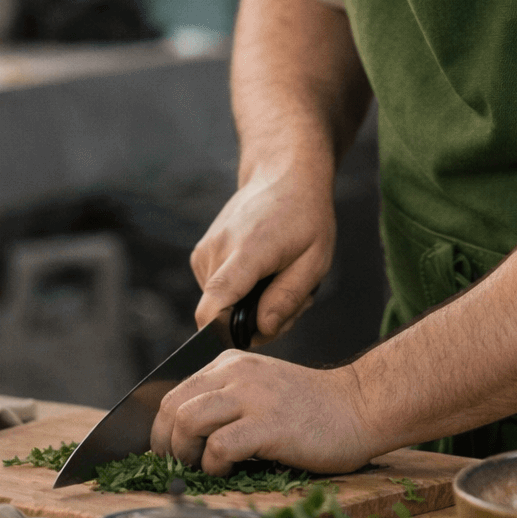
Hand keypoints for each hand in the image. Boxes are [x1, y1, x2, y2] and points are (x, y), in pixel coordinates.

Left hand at [149, 351, 375, 474]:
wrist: (359, 407)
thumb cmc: (310, 409)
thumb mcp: (260, 389)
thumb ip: (226, 400)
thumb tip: (182, 436)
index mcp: (231, 364)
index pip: (172, 393)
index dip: (162, 430)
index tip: (170, 454)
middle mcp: (237, 373)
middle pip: (172, 407)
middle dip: (167, 445)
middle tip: (183, 466)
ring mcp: (253, 397)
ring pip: (187, 422)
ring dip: (186, 454)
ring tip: (206, 467)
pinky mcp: (268, 425)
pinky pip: (219, 446)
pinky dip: (215, 465)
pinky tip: (230, 470)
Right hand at [190, 162, 335, 335]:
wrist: (283, 176)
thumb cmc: (305, 217)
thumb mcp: (315, 260)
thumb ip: (287, 298)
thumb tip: (261, 330)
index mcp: (247, 250)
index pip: (217, 301)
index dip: (219, 332)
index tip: (241, 341)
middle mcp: (217, 250)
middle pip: (224, 314)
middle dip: (259, 320)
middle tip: (295, 299)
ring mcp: (205, 251)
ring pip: (222, 306)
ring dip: (253, 304)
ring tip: (281, 277)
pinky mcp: (201, 255)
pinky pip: (218, 293)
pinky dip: (242, 292)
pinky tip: (263, 272)